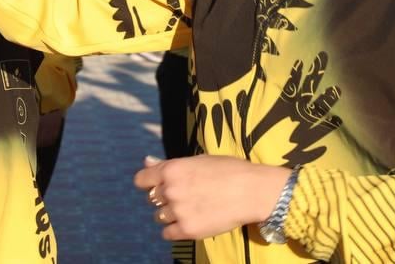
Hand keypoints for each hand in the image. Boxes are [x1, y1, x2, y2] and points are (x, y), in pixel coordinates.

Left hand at [133, 155, 290, 241]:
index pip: (141, 179)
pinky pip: (167, 234)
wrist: (252, 191)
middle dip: (165, 197)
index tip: (158, 185)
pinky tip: (191, 221)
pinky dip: (176, 229)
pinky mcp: (188, 230)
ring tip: (191, 209)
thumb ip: (170, 164)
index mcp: (172, 169)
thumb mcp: (199, 160)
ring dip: (170, 214)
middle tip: (187, 196)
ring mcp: (178, 212)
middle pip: (152, 199)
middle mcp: (171, 190)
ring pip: (159, 216)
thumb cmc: (229, 170)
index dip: (149, 182)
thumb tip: (146, 162)